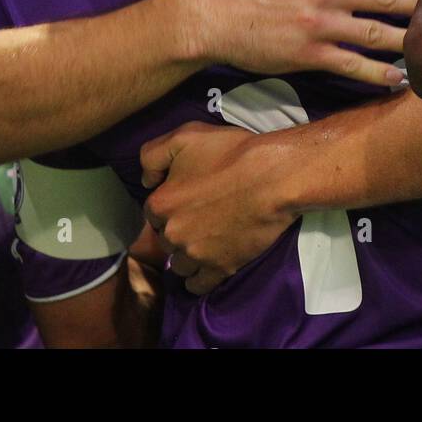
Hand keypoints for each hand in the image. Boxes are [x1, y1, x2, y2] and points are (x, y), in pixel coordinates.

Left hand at [140, 122, 292, 294]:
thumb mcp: (185, 135)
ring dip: (187, 254)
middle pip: (165, 238)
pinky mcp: (220, 269)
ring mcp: (196, 255)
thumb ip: (152, 154)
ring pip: (178, 264)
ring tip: (206, 239)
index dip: (170, 203)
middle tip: (200, 215)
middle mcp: (173, 234)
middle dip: (178, 228)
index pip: (153, 212)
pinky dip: (199, 278)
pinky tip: (208, 263)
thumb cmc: (231, 152)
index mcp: (161, 203)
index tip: (187, 196)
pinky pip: (197, 285)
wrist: (274, 176)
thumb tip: (147, 181)